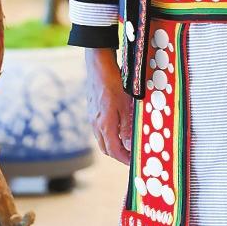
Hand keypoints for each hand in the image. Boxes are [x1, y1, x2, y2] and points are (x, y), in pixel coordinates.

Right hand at [85, 48, 132, 164]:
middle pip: (106, 148)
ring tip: (127, 140)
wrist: (98, 64)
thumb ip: (127, 127)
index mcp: (104, 125)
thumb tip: (129, 146)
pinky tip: (118, 124)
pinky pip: (99, 128)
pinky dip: (109, 132)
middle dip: (119, 154)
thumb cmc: (113, 82)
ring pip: (102, 138)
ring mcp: (92, 116)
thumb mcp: (125, 105)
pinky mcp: (92, 108)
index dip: (124, 159)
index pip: (114, 151)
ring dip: (114, 142)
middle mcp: (95, 124)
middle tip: (132, 153)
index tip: (134, 161)